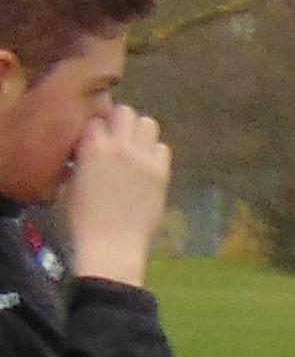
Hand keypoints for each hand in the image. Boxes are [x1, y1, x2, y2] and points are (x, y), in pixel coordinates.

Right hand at [59, 105, 167, 282]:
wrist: (111, 244)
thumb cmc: (80, 218)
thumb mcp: (69, 181)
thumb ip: (81, 158)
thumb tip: (86, 150)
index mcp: (92, 147)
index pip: (96, 118)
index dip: (95, 128)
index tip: (94, 139)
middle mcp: (121, 146)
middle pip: (125, 112)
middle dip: (119, 121)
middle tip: (116, 139)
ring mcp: (145, 158)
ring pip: (148, 124)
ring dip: (139, 132)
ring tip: (133, 149)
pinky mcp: (162, 173)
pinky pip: (163, 148)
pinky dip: (155, 152)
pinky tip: (146, 167)